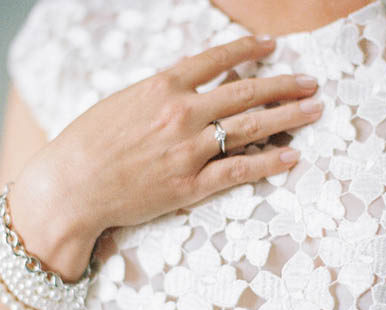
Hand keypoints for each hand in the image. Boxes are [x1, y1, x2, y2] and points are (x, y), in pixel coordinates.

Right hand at [10, 35, 322, 272]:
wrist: (69, 186)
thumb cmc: (86, 143)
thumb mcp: (122, 102)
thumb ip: (159, 91)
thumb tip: (187, 80)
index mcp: (163, 86)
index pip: (217, 58)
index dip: (250, 50)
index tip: (273, 47)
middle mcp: (182, 112)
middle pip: (246, 91)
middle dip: (284, 84)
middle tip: (311, 83)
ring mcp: (189, 149)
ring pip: (251, 127)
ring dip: (289, 116)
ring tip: (315, 109)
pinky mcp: (191, 184)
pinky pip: (240, 171)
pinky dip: (269, 163)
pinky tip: (292, 156)